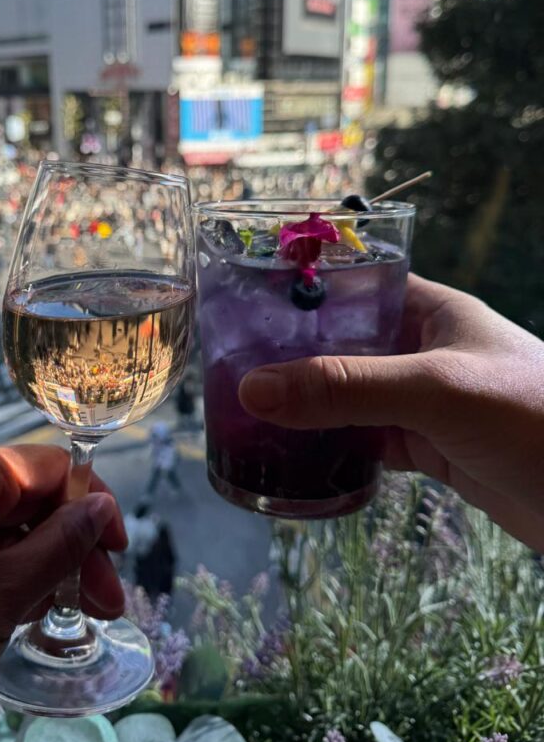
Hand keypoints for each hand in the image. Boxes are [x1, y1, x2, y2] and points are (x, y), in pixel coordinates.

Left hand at [0, 445, 126, 741]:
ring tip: (74, 614)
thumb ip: (64, 542)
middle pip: (28, 498)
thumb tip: (101, 506)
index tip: (117, 554)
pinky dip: (8, 572)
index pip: (49, 466)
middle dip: (72, 547)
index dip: (92, 505)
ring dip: (45, 564)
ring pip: (3, 526)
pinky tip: (31, 611)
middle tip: (106, 603)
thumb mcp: (11, 588)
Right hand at [239, 275, 543, 548]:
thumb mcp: (436, 390)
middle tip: (228, 366)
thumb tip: (253, 389)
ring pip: (350, 397)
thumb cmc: (532, 417)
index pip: (354, 285)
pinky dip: (333, 449)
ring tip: (247, 411)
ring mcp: (425, 403)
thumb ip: (347, 388)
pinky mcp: (429, 450)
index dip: (303, 292)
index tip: (242, 305)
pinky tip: (295, 456)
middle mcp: (423, 351)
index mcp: (431, 311)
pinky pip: (366, 442)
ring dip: (308, 406)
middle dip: (292, 356)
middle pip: (343, 344)